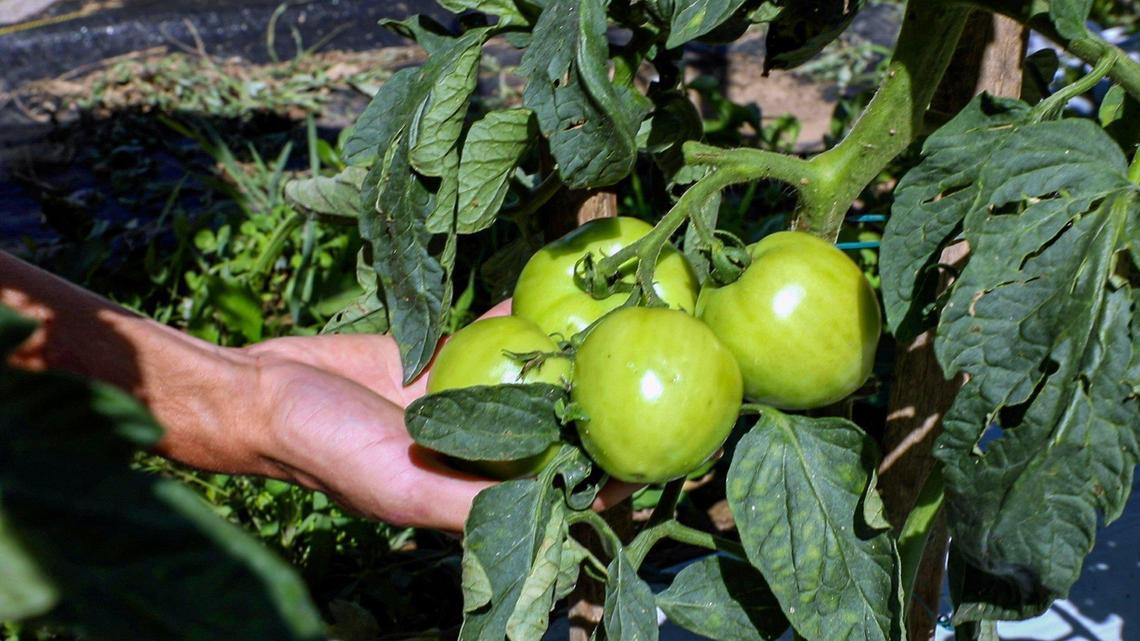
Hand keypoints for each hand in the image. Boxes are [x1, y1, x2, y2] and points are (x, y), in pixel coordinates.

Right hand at [237, 300, 636, 530]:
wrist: (265, 390)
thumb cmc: (326, 449)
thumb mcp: (400, 487)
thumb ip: (468, 500)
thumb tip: (551, 510)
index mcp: (469, 489)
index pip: (552, 488)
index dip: (601, 478)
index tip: (652, 454)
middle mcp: (474, 447)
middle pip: (552, 432)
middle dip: (599, 412)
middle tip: (655, 380)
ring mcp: (461, 400)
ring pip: (530, 380)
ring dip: (569, 359)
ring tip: (621, 328)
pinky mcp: (443, 359)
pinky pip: (493, 337)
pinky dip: (522, 318)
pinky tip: (560, 292)